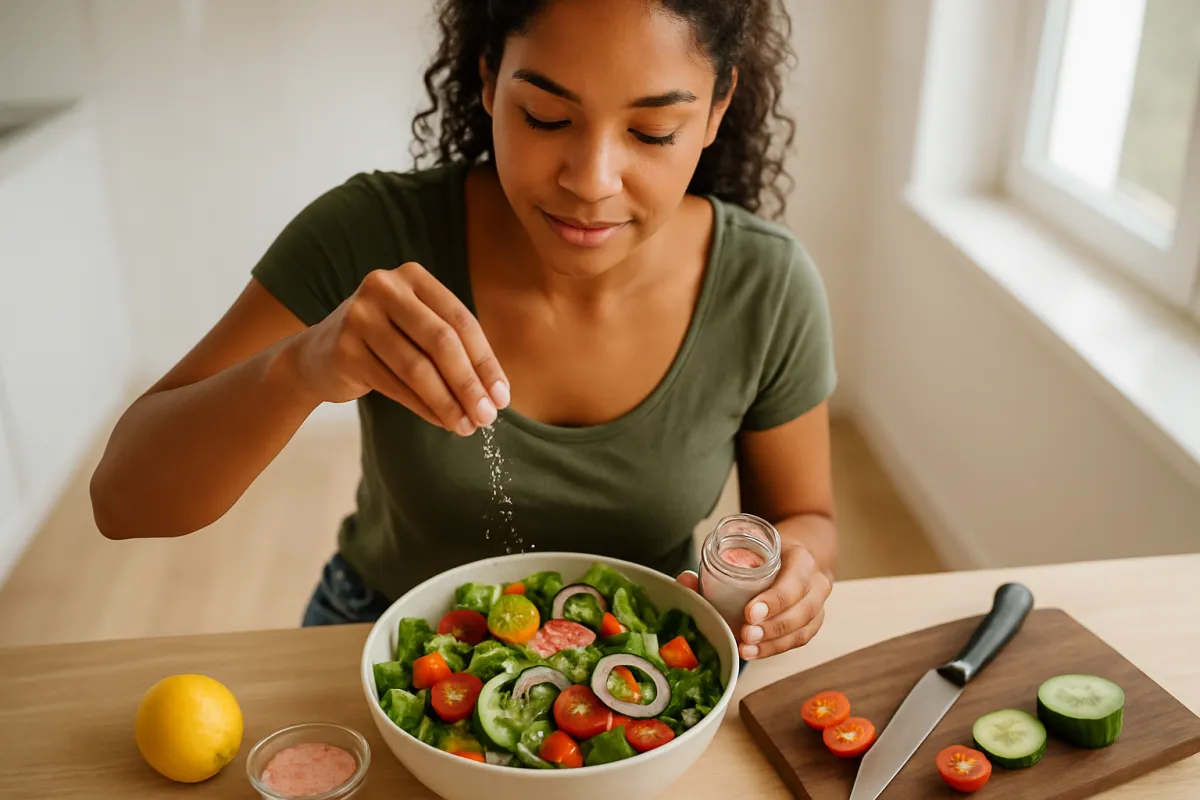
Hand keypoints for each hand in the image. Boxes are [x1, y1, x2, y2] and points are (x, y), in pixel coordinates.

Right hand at [290, 263, 508, 434]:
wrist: (316, 357)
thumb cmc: (384, 343)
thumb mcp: (418, 329)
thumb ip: (454, 348)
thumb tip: (497, 393)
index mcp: (411, 275)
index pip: (461, 321)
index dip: (486, 361)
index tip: (503, 396)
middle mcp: (383, 288)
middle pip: (441, 342)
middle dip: (470, 384)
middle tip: (488, 416)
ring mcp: (359, 316)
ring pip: (418, 368)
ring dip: (448, 402)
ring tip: (467, 426)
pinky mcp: (344, 350)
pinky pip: (395, 385)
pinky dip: (424, 407)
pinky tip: (442, 421)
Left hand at [677, 543, 831, 659]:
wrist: (794, 557)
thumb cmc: (768, 554)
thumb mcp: (751, 549)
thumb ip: (718, 565)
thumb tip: (684, 581)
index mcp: (802, 559)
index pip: (795, 582)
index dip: (774, 600)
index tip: (750, 612)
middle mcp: (816, 583)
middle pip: (801, 610)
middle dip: (772, 626)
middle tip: (745, 634)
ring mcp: (818, 606)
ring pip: (802, 630)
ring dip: (772, 643)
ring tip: (746, 648)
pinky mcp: (812, 624)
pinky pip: (798, 640)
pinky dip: (775, 649)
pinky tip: (754, 652)